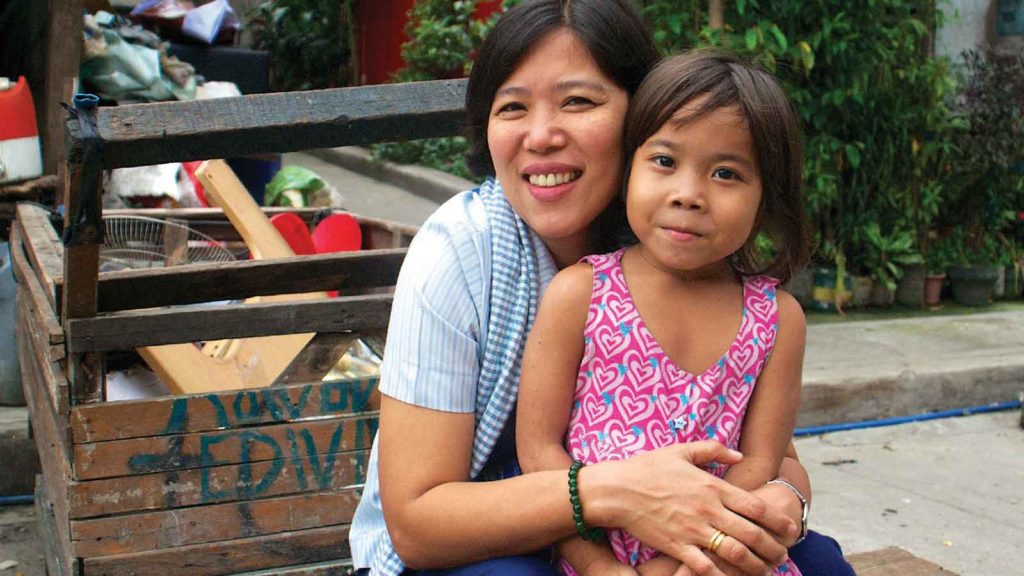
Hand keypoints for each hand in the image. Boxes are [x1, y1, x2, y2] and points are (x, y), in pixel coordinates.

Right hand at [587, 442, 795, 575]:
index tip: (790, 529)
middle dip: (773, 547)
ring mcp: (693, 530)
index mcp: (712, 486)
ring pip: (735, 553)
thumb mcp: (681, 450)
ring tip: (764, 570)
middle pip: (752, 533)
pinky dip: (721, 575)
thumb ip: (713, 450)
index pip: (755, 506)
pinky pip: (705, 567)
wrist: (617, 490)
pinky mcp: (677, 547)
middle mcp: (708, 510)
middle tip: (783, 555)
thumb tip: (739, 455)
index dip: (777, 520)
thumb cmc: (647, 468)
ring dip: (755, 565)